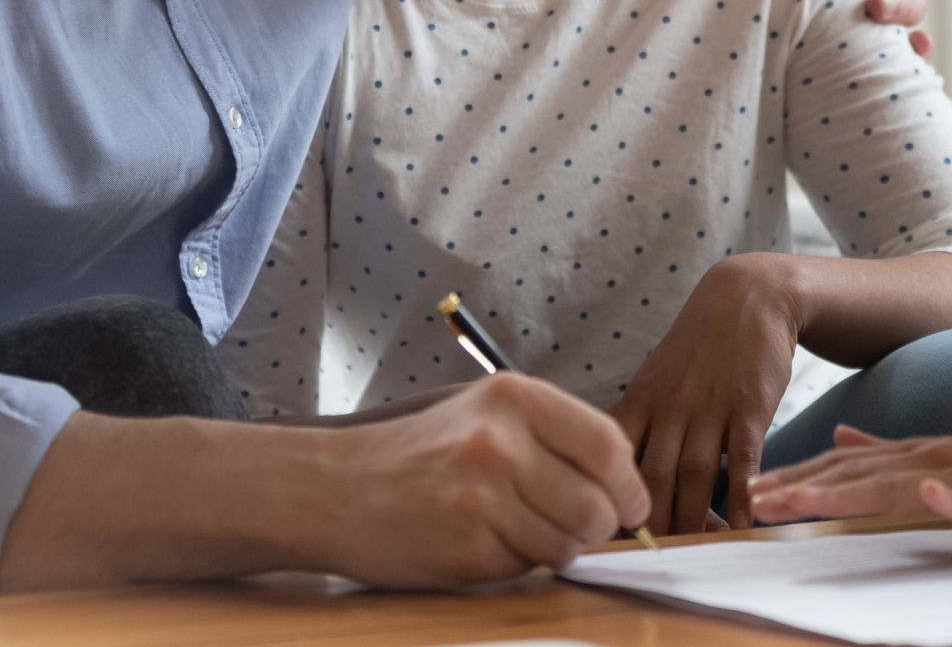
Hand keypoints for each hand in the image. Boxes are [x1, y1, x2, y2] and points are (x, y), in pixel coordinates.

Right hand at [327, 372, 649, 587]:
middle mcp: (500, 440)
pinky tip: (477, 539)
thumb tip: (625, 486)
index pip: (608, 445)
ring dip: (552, 548)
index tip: (626, 502)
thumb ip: (552, 437)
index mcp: (512, 397)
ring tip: (508, 525)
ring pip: (568, 545)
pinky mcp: (468, 546)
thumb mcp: (484, 414)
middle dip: (594, 526)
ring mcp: (483, 495)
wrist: (336, 486)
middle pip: (598, 505)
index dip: (628, 484)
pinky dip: (513, 562)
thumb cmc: (419, 452)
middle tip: (564, 522)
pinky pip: (527, 569)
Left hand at [610, 254, 799, 535]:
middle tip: (641, 560)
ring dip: (691, 518)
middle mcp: (669, 406)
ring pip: (693, 473)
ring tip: (688, 556)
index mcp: (641, 399)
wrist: (743, 298)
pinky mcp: (748, 407)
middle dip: (645, 520)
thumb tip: (612, 464)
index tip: (599, 527)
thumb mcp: (656, 375)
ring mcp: (709, 407)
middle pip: (650, 474)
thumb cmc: (697, 346)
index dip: (605, 491)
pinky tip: (739, 526)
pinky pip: (742, 458)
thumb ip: (640, 420)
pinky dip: (740, 495)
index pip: (612, 453)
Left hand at [750, 425, 951, 521]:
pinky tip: (928, 495)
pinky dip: (947, 497)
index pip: (838, 467)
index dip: (794, 476)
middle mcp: (924, 459)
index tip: (750, 491)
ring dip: (846, 491)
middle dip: (799, 486)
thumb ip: (885, 453)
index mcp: (907, 456)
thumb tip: (839, 436)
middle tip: (752, 500)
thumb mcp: (929, 458)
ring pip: (897, 485)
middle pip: (852, 474)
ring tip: (799, 500)